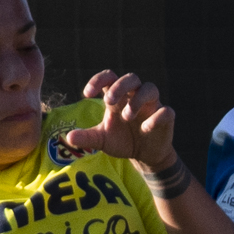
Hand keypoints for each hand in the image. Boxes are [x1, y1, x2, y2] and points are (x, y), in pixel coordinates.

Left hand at [64, 69, 181, 186]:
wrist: (144, 156)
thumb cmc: (122, 141)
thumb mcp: (102, 140)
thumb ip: (87, 137)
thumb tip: (68, 137)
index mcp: (118, 97)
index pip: (109, 77)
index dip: (98, 80)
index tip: (87, 93)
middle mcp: (135, 96)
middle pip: (131, 78)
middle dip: (120, 87)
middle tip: (109, 101)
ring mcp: (152, 105)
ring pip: (150, 88)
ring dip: (138, 99)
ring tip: (127, 117)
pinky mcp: (165, 118)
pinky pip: (165, 111)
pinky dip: (156, 118)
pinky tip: (145, 129)